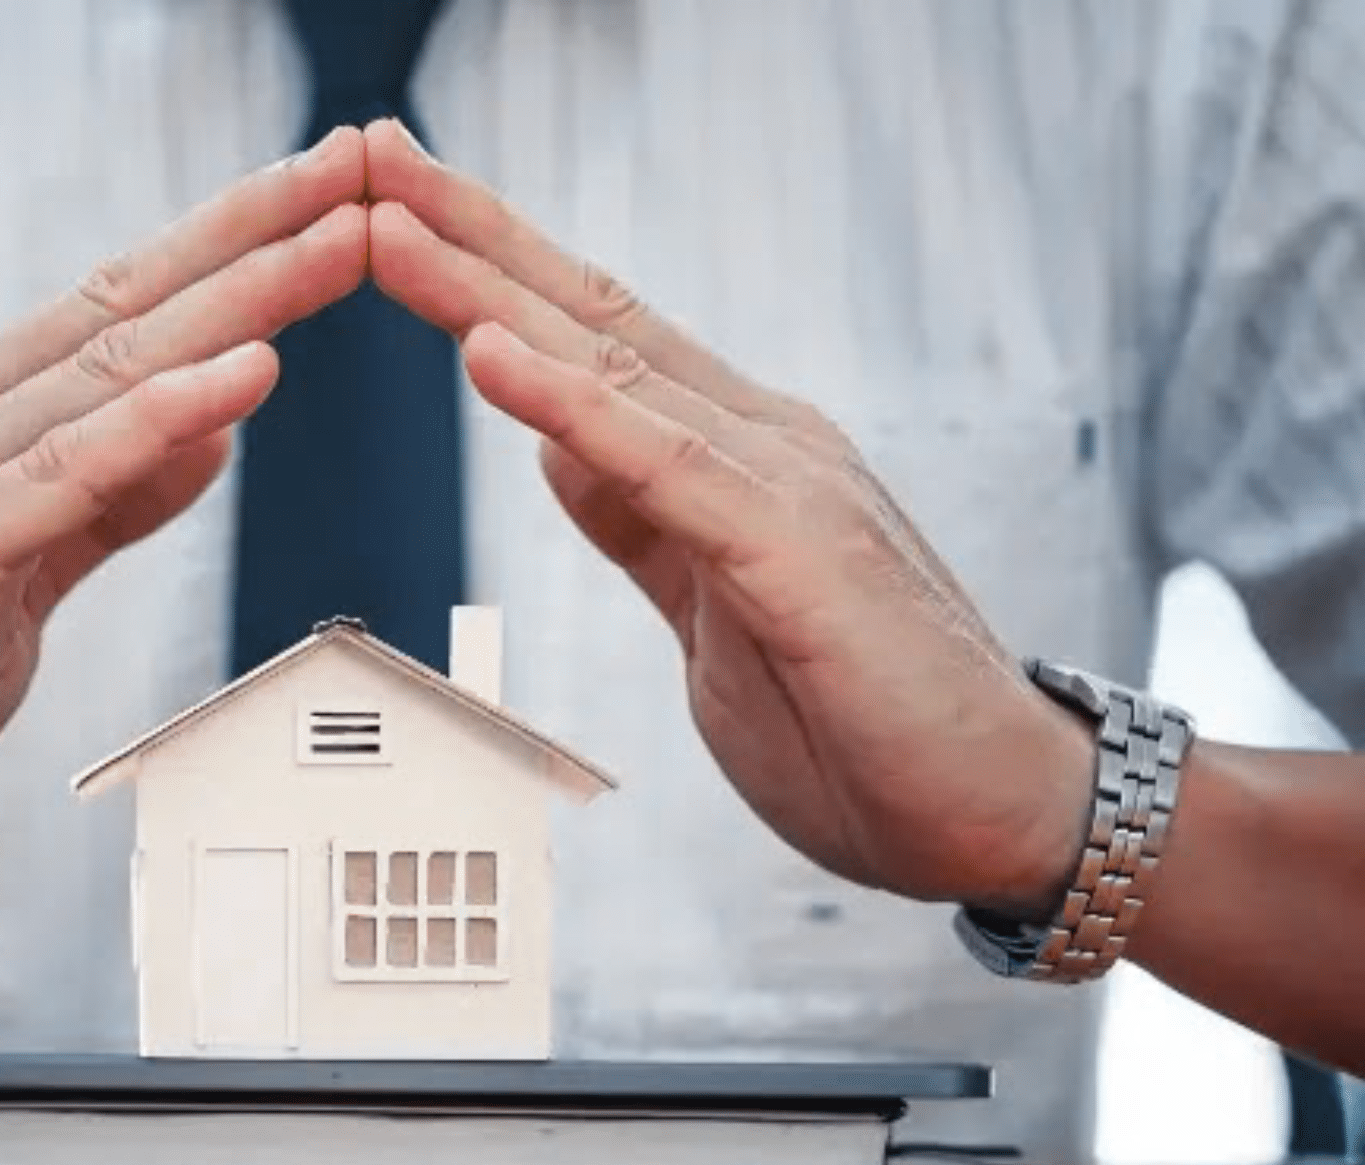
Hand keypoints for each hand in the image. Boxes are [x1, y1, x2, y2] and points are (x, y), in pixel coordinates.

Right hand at [0, 129, 370, 886]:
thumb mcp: (9, 579)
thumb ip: (105, 502)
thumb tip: (210, 430)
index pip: (118, 312)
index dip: (227, 248)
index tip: (322, 196)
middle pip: (131, 310)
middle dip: (258, 234)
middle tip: (362, 162)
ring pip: (114, 370)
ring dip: (241, 299)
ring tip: (340, 237)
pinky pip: (66, 476)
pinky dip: (160, 420)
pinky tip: (243, 374)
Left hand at [365, 120, 1092, 916]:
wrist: (1001, 809)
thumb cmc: (866, 723)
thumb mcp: (711, 609)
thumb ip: (643, 524)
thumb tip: (564, 449)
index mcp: (736, 454)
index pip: (592, 337)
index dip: (490, 266)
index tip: (393, 207)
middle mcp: (763, 441)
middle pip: (589, 317)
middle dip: (468, 236)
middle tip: (364, 156)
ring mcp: (785, 487)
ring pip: (609, 371)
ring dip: (487, 294)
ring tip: (388, 226)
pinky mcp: (797, 556)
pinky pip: (661, 469)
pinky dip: (568, 407)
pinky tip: (488, 353)